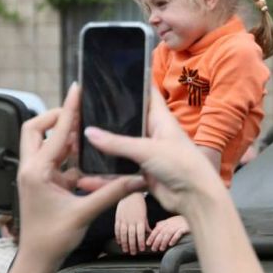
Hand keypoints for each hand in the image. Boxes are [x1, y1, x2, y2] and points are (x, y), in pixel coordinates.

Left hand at [16, 85, 140, 269]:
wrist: (37, 260)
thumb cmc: (53, 238)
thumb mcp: (85, 213)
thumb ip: (112, 192)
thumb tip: (139, 179)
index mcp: (37, 171)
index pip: (55, 132)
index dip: (68, 110)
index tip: (78, 90)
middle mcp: (32, 169)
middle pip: (36, 129)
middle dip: (56, 117)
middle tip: (79, 111)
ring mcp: (36, 176)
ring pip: (45, 144)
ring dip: (65, 135)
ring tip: (89, 129)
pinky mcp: (44, 184)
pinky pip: (56, 160)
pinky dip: (70, 153)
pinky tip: (89, 155)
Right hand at [80, 88, 222, 217]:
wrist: (196, 198)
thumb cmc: (182, 165)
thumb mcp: (148, 149)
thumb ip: (117, 142)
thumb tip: (88, 132)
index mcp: (161, 120)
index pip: (148, 95)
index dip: (134, 84)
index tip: (111, 75)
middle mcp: (154, 134)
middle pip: (129, 121)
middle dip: (109, 118)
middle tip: (80, 111)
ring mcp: (149, 154)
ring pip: (122, 148)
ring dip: (105, 148)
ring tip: (76, 141)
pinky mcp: (144, 173)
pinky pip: (122, 171)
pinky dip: (107, 175)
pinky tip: (86, 175)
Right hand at [115, 192, 149, 254]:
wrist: (129, 194)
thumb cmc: (139, 204)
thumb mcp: (144, 214)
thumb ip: (145, 224)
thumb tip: (149, 233)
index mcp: (140, 220)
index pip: (141, 234)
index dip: (141, 242)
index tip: (142, 249)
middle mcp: (131, 221)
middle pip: (132, 236)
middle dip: (133, 246)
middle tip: (133, 253)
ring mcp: (124, 220)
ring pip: (124, 234)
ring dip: (124, 243)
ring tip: (126, 250)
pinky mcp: (118, 218)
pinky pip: (117, 229)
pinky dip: (118, 236)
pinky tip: (119, 242)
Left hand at [147, 215, 189, 251]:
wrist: (193, 216)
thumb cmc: (181, 220)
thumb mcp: (170, 220)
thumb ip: (163, 223)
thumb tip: (155, 226)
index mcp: (166, 222)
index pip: (157, 229)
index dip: (152, 236)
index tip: (148, 243)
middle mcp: (171, 224)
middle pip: (161, 233)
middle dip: (156, 241)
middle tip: (154, 249)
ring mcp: (177, 226)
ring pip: (168, 234)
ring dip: (164, 242)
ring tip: (161, 249)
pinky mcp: (184, 228)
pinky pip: (178, 233)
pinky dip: (174, 238)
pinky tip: (171, 244)